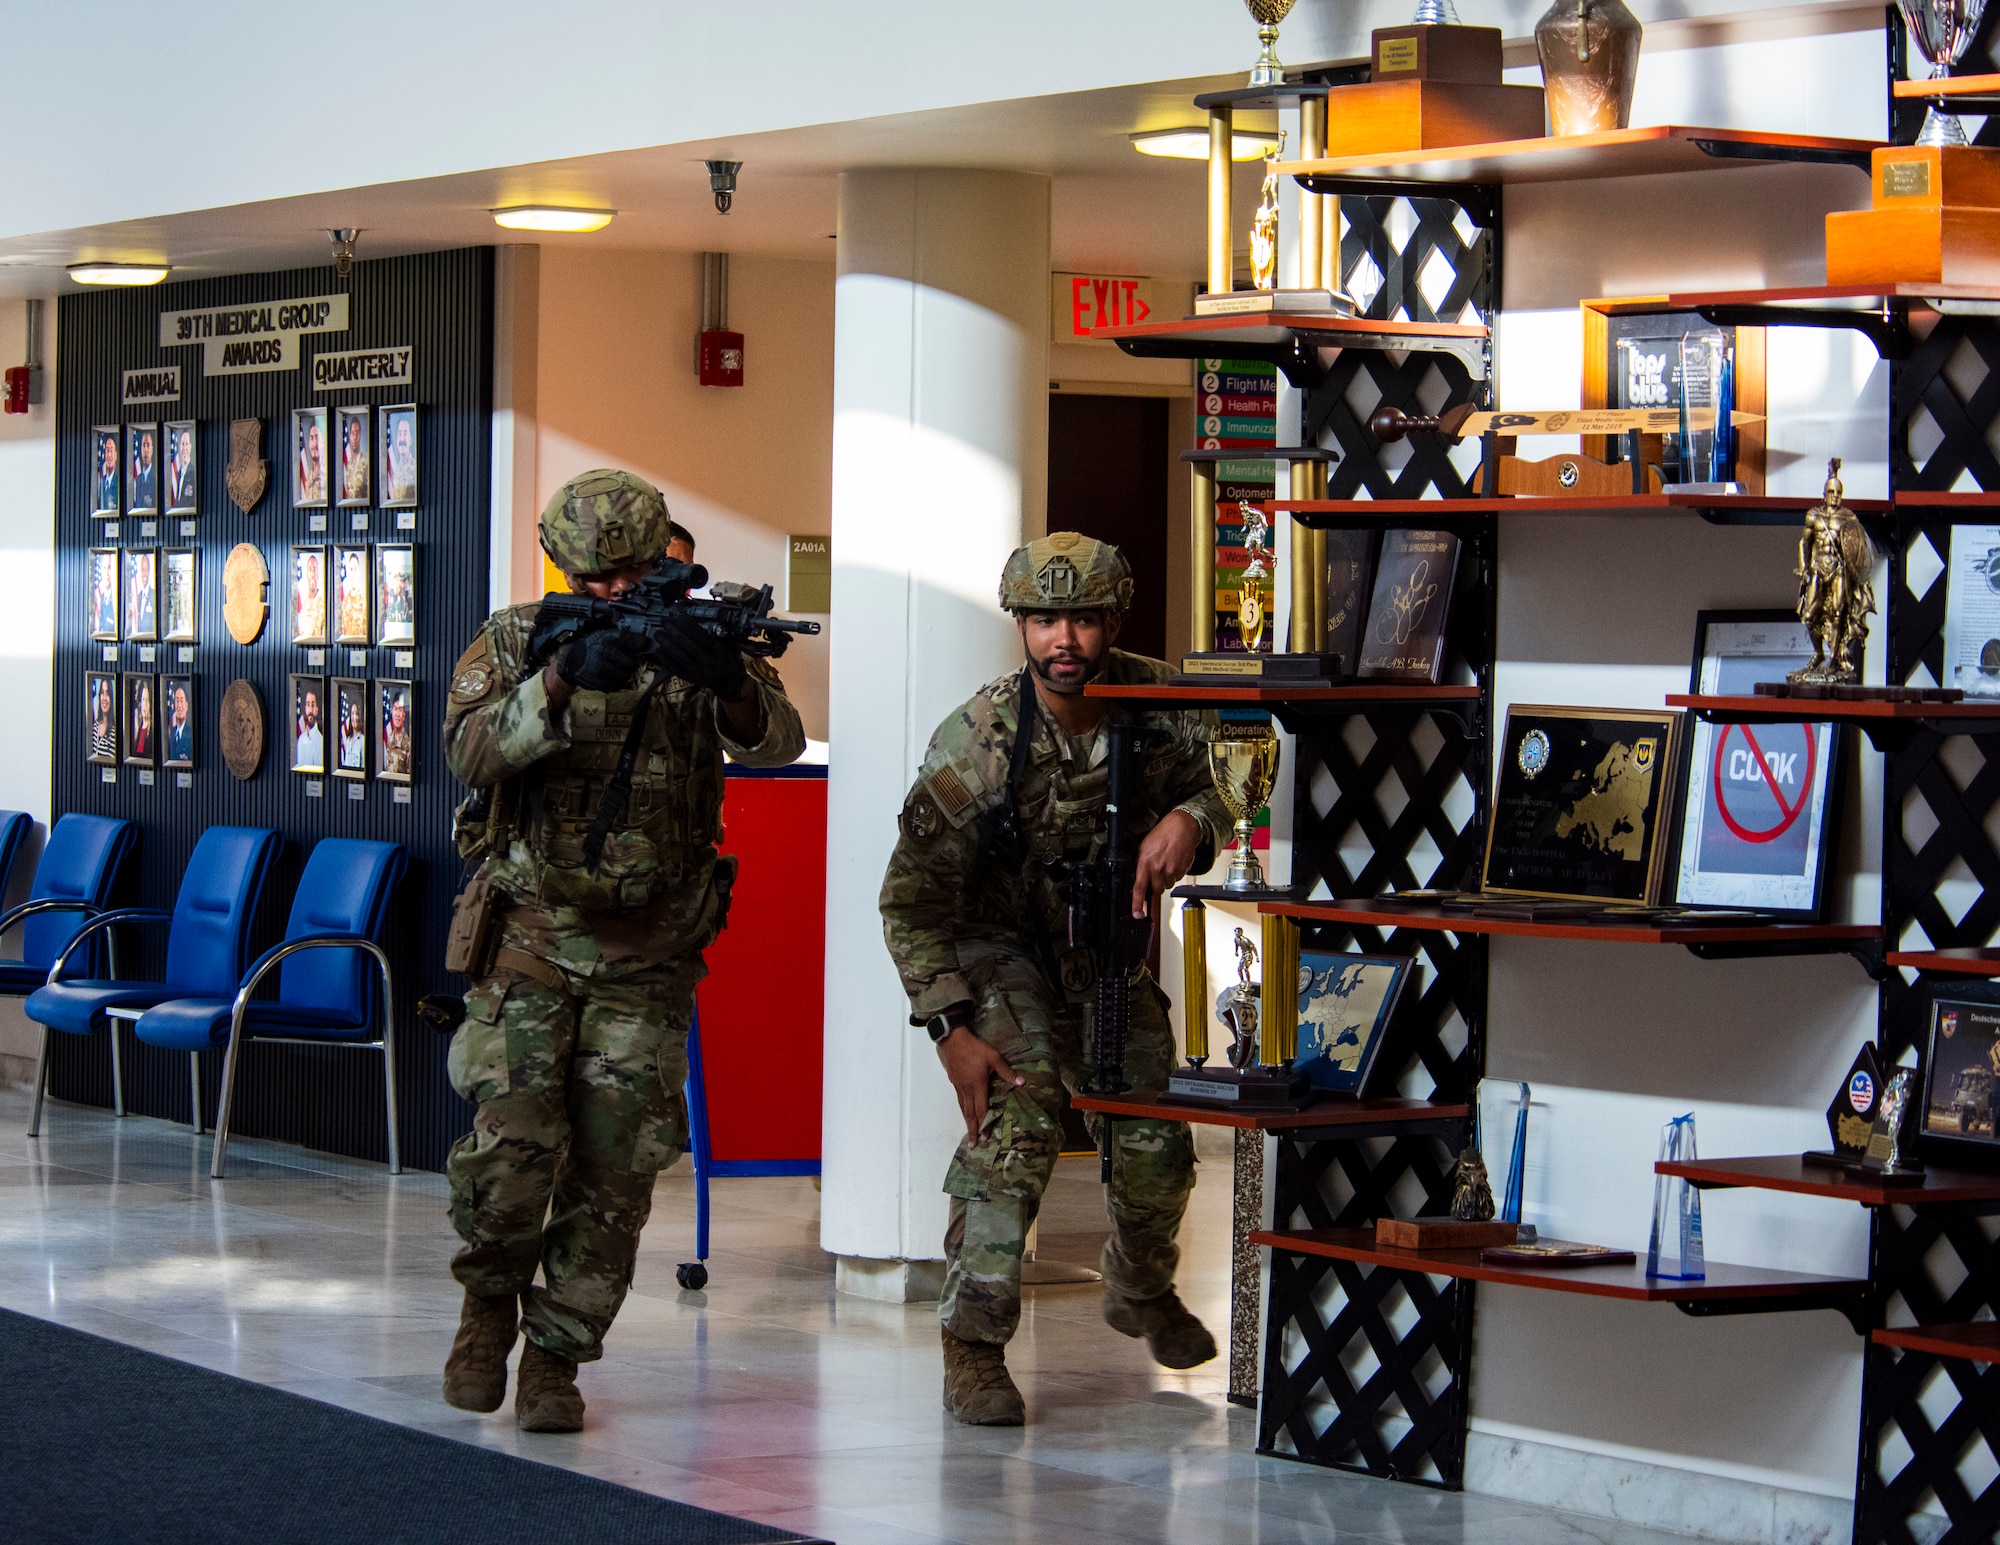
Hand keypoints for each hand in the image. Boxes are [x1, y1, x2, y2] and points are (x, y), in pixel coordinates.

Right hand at [557, 628, 643, 691]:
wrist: (573, 659)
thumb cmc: (595, 646)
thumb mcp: (610, 636)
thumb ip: (628, 638)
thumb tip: (645, 641)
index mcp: (606, 642)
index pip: (629, 651)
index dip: (634, 656)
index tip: (633, 655)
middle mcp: (601, 656)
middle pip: (628, 666)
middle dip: (628, 666)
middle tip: (623, 664)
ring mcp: (597, 670)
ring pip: (622, 678)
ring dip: (622, 676)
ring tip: (616, 671)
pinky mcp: (594, 682)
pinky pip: (613, 687)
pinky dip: (614, 684)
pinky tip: (609, 677)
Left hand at [653, 613, 749, 699]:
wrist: (726, 679)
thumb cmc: (726, 657)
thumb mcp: (727, 644)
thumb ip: (715, 633)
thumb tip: (697, 618)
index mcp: (721, 653)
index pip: (703, 638)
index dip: (690, 626)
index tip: (680, 617)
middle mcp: (710, 664)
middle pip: (689, 646)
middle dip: (675, 631)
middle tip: (664, 621)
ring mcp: (700, 673)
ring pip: (680, 657)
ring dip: (667, 644)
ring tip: (658, 633)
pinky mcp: (691, 679)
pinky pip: (675, 669)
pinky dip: (665, 659)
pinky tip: (658, 650)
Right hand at [937, 1025, 1022, 1140]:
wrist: (952, 1039)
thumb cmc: (974, 1047)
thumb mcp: (993, 1057)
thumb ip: (1007, 1071)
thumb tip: (1022, 1082)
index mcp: (977, 1086)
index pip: (982, 1110)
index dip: (984, 1125)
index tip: (985, 1138)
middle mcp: (967, 1089)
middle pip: (970, 1114)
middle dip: (973, 1130)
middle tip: (974, 1145)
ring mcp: (959, 1086)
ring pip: (963, 1108)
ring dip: (967, 1122)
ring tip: (969, 1133)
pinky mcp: (954, 1081)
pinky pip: (959, 1100)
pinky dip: (963, 1110)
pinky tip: (964, 1111)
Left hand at [1132, 809, 1199, 918]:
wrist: (1181, 827)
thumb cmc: (1162, 835)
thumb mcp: (1143, 848)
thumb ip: (1141, 865)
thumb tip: (1139, 879)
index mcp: (1145, 863)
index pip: (1139, 888)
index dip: (1137, 904)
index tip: (1138, 914)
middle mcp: (1159, 869)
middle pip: (1156, 890)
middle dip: (1155, 885)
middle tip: (1156, 872)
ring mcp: (1172, 871)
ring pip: (1167, 885)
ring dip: (1165, 879)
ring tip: (1165, 863)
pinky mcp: (1182, 870)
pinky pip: (1176, 879)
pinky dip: (1174, 873)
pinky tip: (1173, 861)